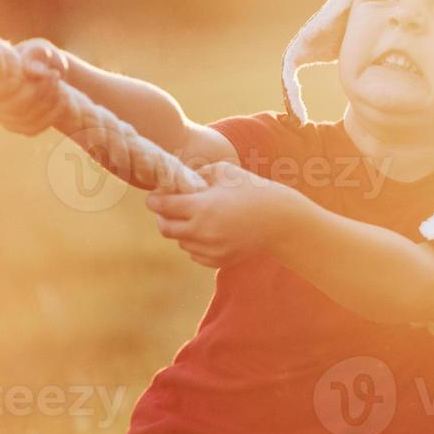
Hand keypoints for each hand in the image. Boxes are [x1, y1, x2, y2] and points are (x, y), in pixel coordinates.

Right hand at [0, 37, 69, 135]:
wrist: (51, 77)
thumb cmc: (40, 58)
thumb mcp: (40, 49)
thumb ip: (36, 55)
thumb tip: (33, 71)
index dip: (11, 81)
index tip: (33, 71)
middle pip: (9, 104)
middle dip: (37, 90)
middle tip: (54, 74)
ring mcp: (0, 115)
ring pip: (22, 117)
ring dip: (47, 100)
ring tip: (59, 83)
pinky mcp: (17, 127)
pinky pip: (33, 127)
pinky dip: (52, 113)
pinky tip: (62, 97)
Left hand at [147, 161, 299, 267]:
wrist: (280, 220)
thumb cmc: (252, 189)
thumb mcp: (224, 172)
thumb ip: (195, 175)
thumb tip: (174, 181)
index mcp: (202, 207)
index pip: (162, 206)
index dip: (154, 199)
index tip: (153, 196)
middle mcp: (203, 232)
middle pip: (165, 228)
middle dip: (162, 217)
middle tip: (168, 208)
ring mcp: (211, 249)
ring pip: (180, 242)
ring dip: (181, 230)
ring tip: (195, 217)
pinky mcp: (218, 261)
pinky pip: (194, 254)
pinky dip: (195, 243)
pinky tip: (209, 230)